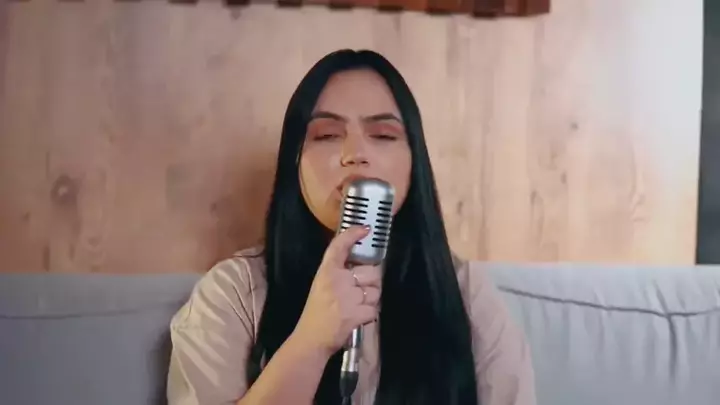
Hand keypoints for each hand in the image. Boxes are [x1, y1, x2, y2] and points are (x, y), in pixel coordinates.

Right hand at [292, 225, 382, 356]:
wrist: (311, 338)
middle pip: (371, 272)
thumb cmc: (316, 312)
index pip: (339, 247)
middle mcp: (338, 280)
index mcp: (327, 271)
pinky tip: (358, 317)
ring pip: (376, 291)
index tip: (364, 229)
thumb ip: (338, 273)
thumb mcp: (321, 285)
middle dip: (371, 283)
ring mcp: (348, 297)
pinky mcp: (356, 313)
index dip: (353, 235)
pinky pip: (375, 309)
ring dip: (371, 300)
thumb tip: (361, 265)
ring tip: (357, 307)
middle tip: (359, 293)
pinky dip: (370, 315)